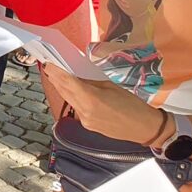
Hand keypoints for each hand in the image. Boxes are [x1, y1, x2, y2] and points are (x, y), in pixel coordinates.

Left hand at [43, 66, 165, 144]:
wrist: (144, 128)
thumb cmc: (132, 104)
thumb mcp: (110, 87)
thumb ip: (90, 83)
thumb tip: (76, 78)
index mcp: (91, 99)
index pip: (67, 82)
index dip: (55, 72)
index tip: (47, 63)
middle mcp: (84, 111)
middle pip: (64, 92)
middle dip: (55, 79)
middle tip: (48, 67)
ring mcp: (85, 120)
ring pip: (69, 100)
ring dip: (62, 88)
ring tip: (56, 77)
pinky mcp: (88, 126)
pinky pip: (76, 109)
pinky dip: (72, 98)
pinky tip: (71, 91)